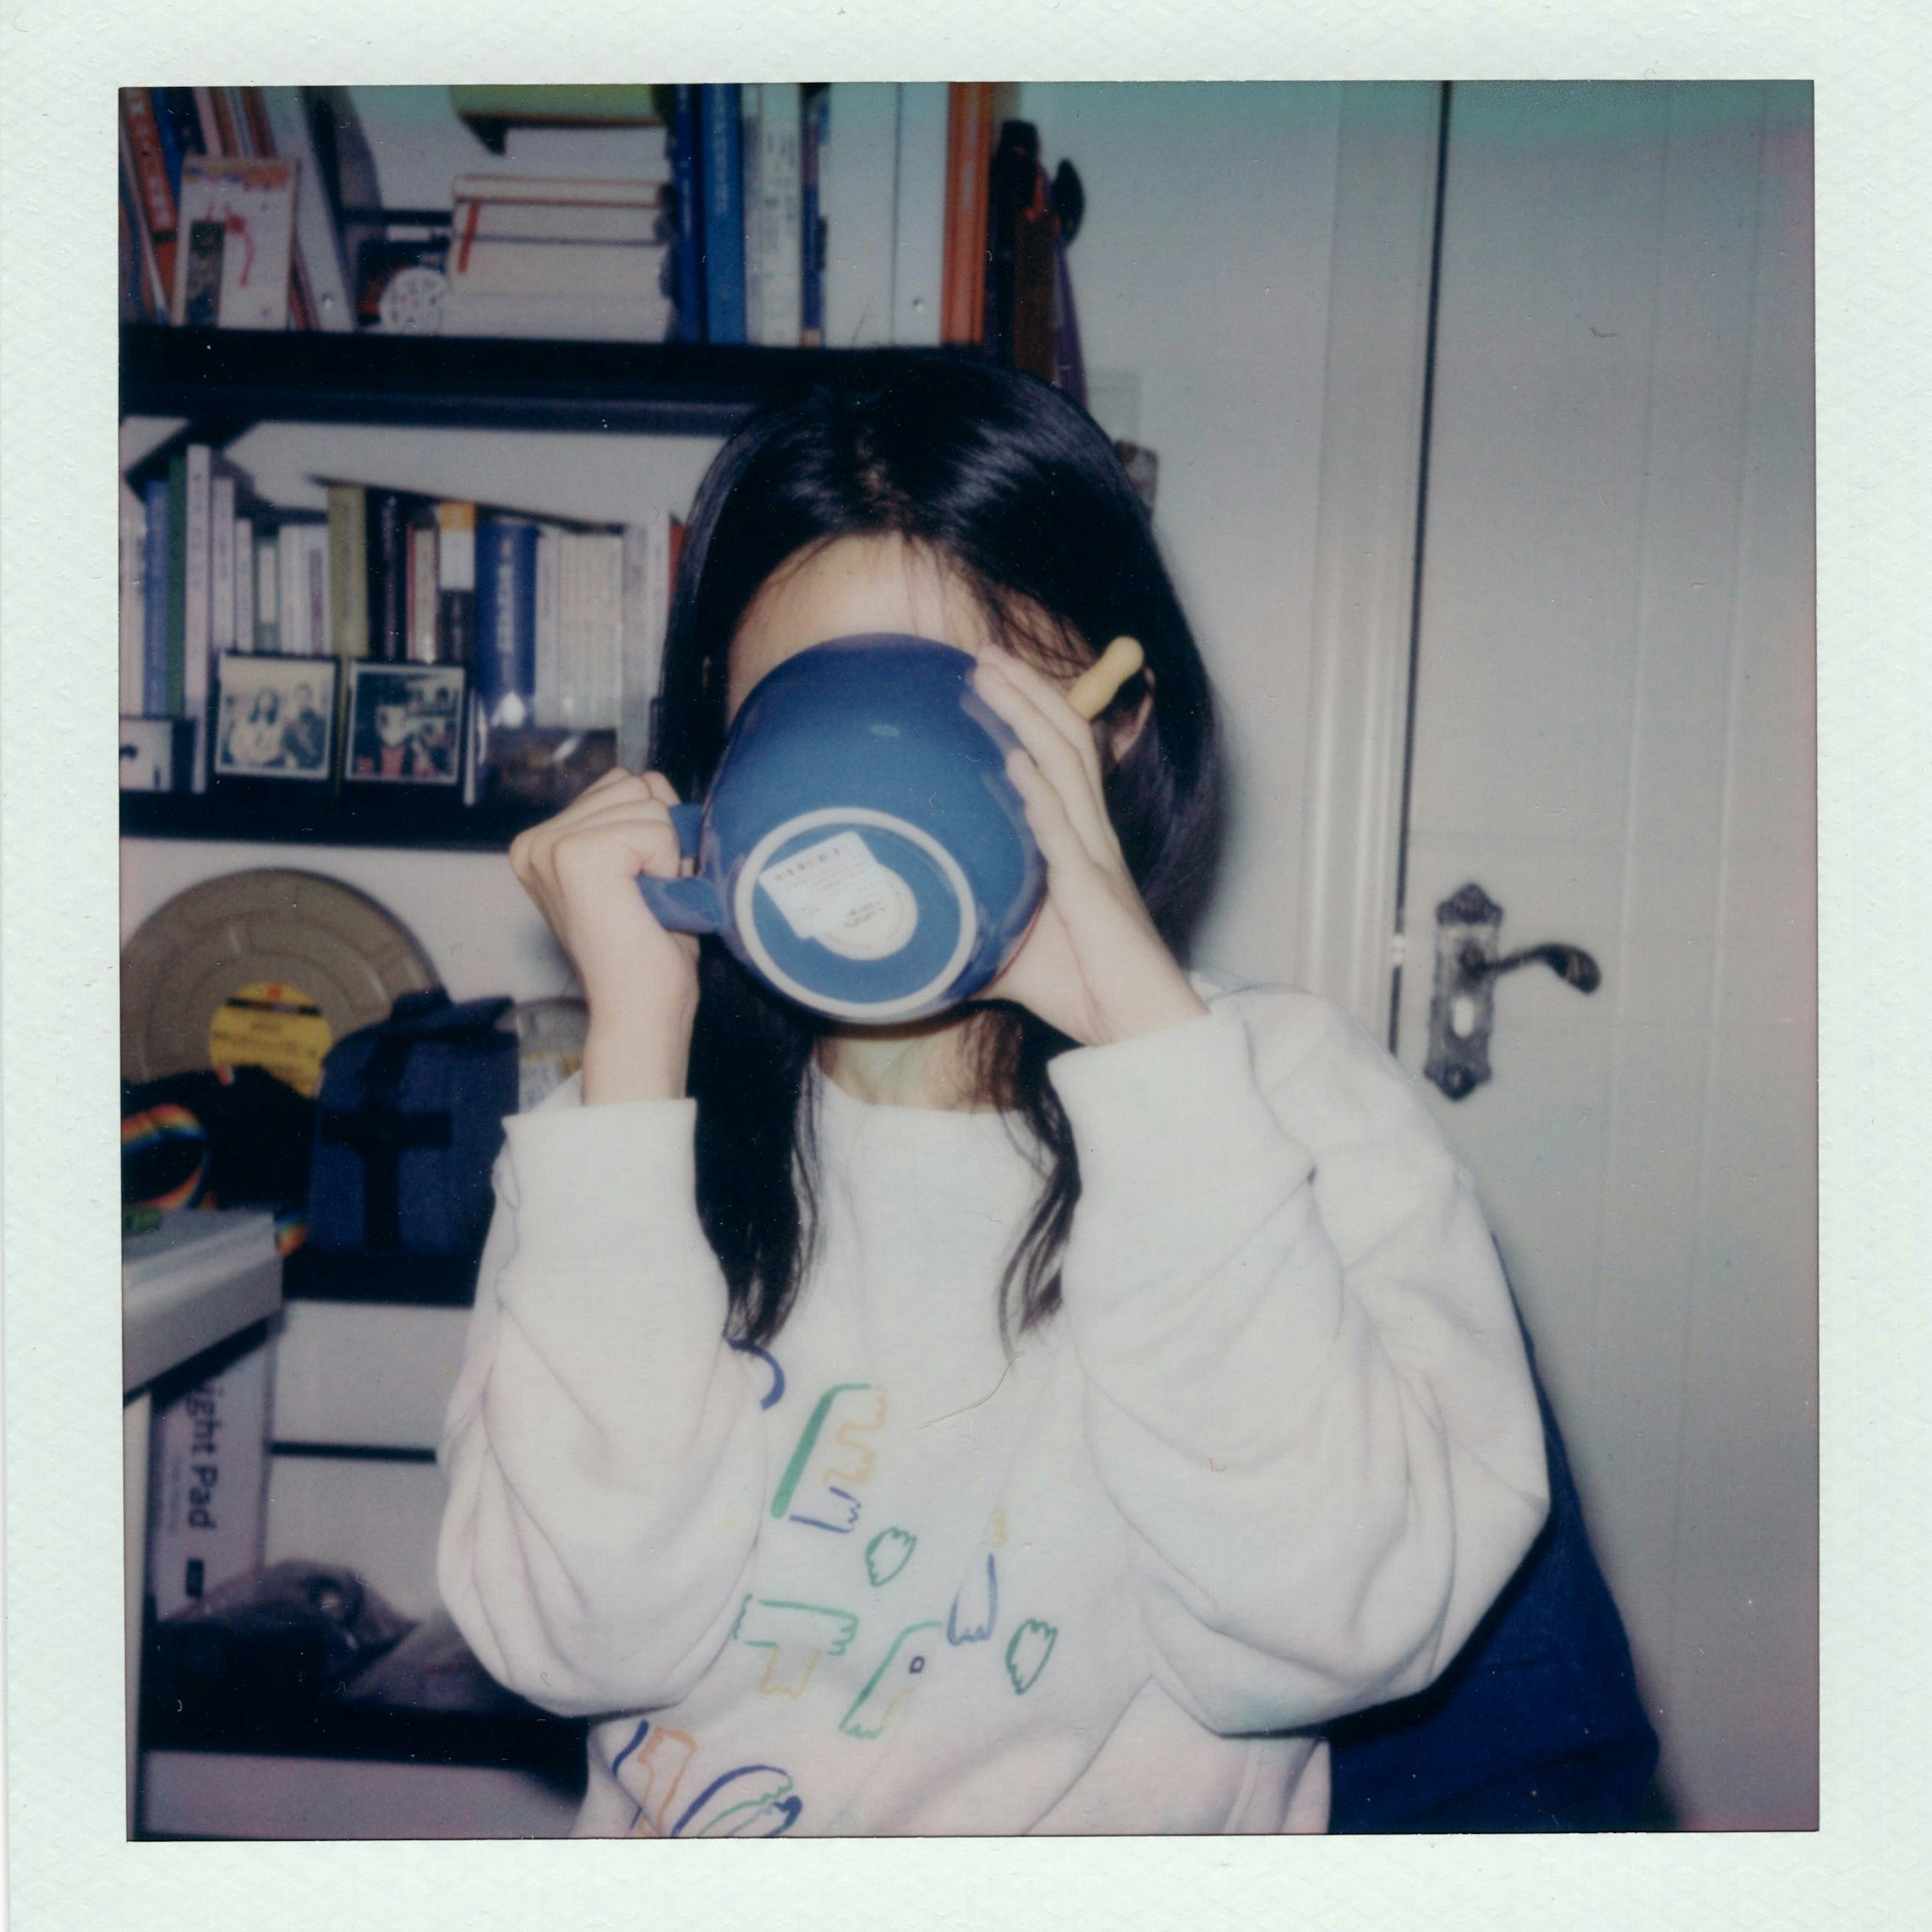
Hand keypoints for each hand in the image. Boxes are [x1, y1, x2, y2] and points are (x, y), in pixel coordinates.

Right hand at [508, 769, 699, 1102]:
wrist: (640, 1010)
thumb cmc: (650, 948)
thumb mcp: (646, 864)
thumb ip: (643, 815)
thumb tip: (653, 778)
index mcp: (543, 843)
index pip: (621, 784)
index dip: (653, 832)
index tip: (639, 887)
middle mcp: (535, 841)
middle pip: (634, 785)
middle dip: (662, 839)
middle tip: (647, 896)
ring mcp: (550, 846)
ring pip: (647, 802)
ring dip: (666, 854)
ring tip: (645, 901)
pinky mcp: (575, 855)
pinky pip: (655, 827)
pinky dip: (668, 865)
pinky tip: (647, 903)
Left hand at [972, 654, 1207, 1047]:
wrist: (1135, 1029)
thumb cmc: (1083, 988)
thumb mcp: (1011, 952)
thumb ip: (975, 930)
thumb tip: (919, 935)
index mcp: (1080, 843)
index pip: (1063, 758)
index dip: (1033, 712)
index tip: (991, 678)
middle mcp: (1092, 837)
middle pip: (1066, 741)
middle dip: (1028, 691)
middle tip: (984, 654)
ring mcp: (1095, 859)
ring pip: (1064, 768)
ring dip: (1027, 717)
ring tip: (993, 678)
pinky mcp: (1092, 892)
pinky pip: (1063, 832)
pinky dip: (1038, 793)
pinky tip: (1014, 761)